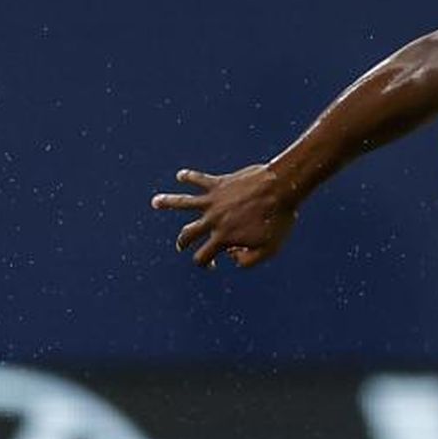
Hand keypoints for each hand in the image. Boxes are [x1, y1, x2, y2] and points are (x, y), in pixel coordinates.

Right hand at [150, 165, 298, 267]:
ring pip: (182, 203)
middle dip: (182, 242)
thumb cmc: (279, 219)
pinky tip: (181, 176)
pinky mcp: (218, 183)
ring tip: (155, 202)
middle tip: (181, 245)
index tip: (214, 261)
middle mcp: (213, 220)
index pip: (202, 256)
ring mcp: (213, 201)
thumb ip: (249, 261)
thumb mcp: (269, 249)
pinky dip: (188, 177)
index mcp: (223, 238)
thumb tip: (231, 258)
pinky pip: (198, 179)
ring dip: (167, 203)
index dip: (205, 262)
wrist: (282, 188)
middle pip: (187, 234)